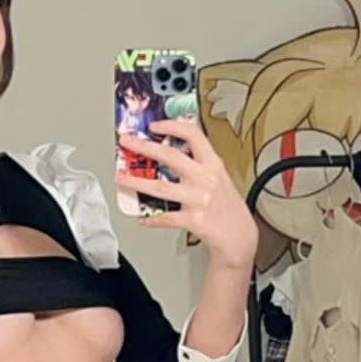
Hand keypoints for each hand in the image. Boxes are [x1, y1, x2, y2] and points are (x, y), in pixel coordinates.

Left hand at [115, 118, 257, 267]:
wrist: (239, 236)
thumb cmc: (227, 207)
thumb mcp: (219, 177)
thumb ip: (199, 164)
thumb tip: (171, 153)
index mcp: (212, 164)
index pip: (193, 134)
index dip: (171, 126)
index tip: (154, 125)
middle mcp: (205, 178)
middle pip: (170, 156)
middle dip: (144, 147)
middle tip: (127, 142)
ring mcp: (198, 199)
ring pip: (160, 187)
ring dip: (136, 182)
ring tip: (121, 179)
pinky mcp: (193, 220)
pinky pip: (165, 218)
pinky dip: (151, 218)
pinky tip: (141, 217)